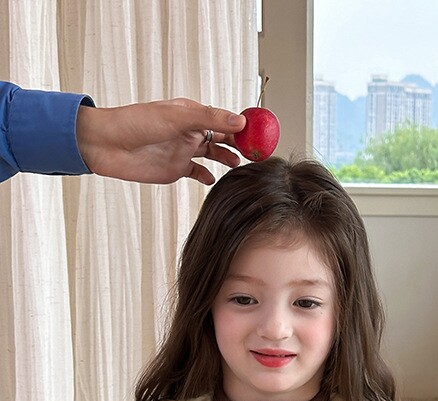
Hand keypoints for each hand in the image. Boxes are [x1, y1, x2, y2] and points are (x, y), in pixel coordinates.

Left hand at [76, 98, 246, 184]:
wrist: (106, 145)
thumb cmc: (133, 123)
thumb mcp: (176, 117)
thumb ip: (208, 120)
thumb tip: (239, 123)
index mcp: (191, 114)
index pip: (224, 119)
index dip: (243, 127)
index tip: (261, 134)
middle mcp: (189, 131)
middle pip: (222, 138)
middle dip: (241, 145)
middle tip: (258, 153)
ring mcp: (183, 150)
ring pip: (213, 155)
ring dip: (227, 159)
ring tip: (240, 165)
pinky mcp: (175, 169)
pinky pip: (198, 173)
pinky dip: (208, 177)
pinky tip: (214, 180)